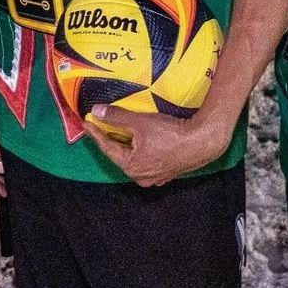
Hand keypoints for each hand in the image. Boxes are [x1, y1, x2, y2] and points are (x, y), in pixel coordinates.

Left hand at [84, 107, 228, 186]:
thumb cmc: (169, 134)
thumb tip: (96, 111)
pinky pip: (148, 160)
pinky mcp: (168, 172)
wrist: (201, 142)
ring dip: (127, 145)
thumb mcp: (139, 123)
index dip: (96, 133)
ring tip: (119, 132)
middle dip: (111, 140)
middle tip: (101, 127)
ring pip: (135, 159)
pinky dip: (141, 150)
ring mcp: (155, 177)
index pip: (107, 147)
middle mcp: (141, 177)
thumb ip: (116, 117)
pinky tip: (141, 142)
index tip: (86, 123)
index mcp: (130, 167)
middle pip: (120, 155)